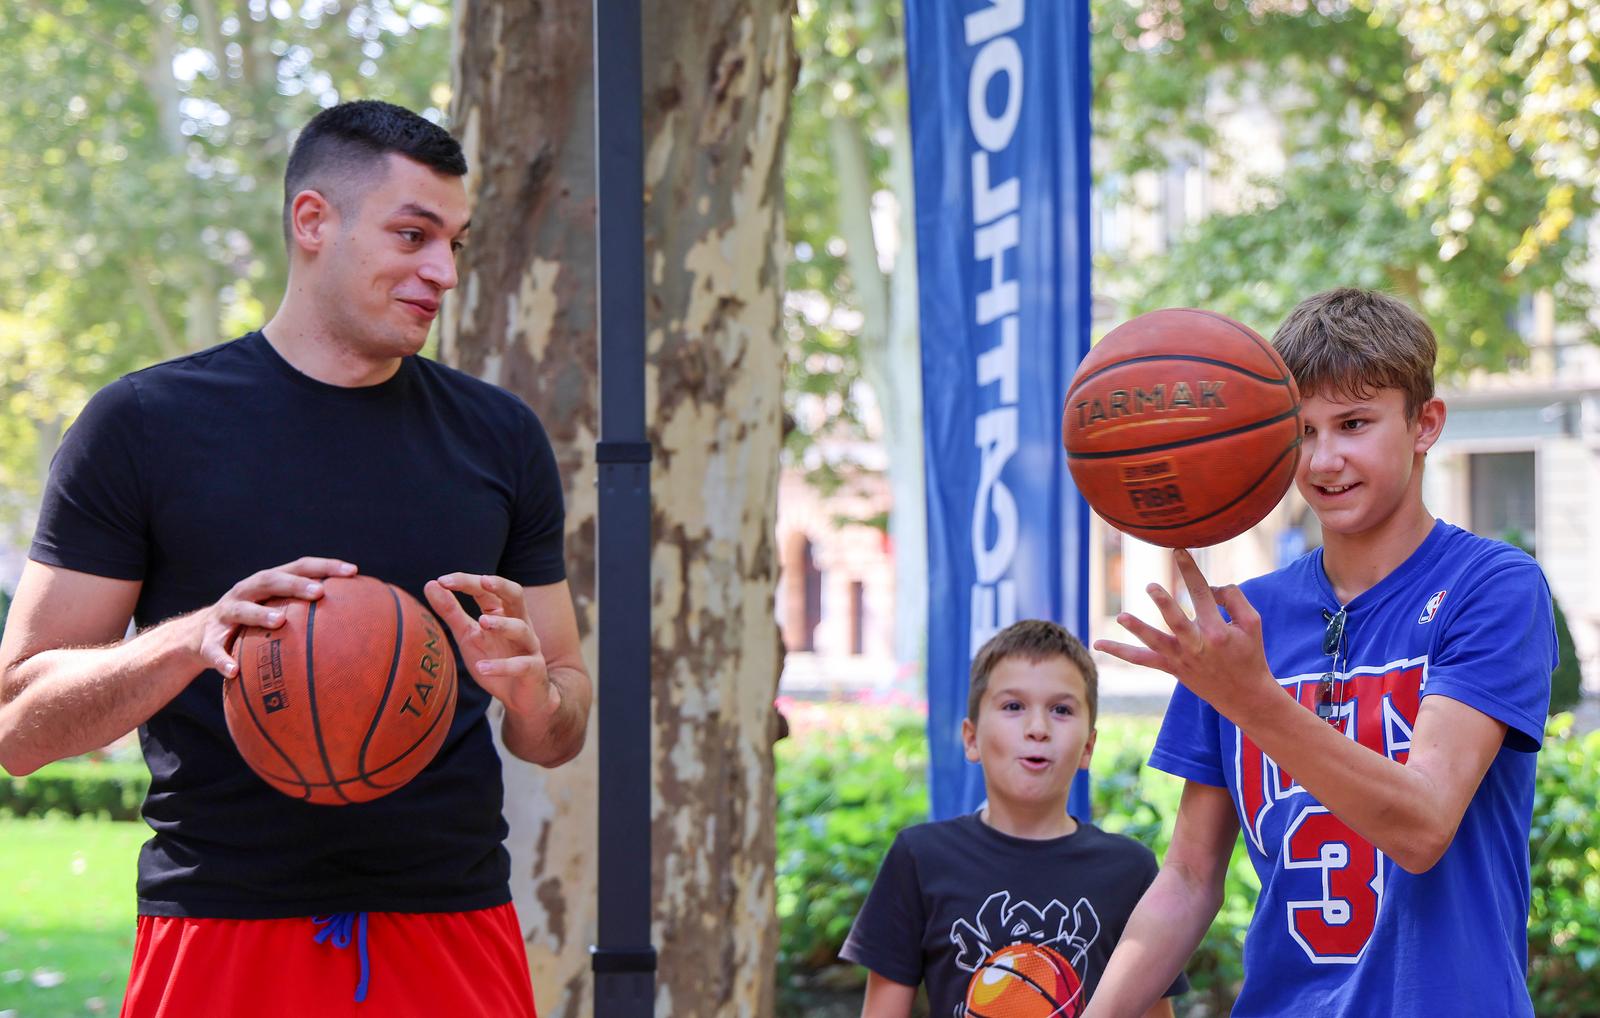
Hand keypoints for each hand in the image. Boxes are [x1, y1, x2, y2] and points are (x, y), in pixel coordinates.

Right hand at [198, 557, 358, 676]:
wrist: (197, 638)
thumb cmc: (252, 625)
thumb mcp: (277, 613)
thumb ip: (309, 615)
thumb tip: (359, 629)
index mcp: (267, 584)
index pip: (299, 567)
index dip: (325, 566)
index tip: (353, 571)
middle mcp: (245, 592)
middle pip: (270, 580)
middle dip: (295, 584)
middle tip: (320, 592)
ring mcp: (224, 614)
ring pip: (241, 610)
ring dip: (260, 614)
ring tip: (280, 621)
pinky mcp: (207, 641)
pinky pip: (215, 651)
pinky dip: (224, 660)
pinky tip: (234, 672)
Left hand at [425, 573, 558, 722]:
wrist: (521, 697)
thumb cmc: (495, 658)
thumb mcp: (468, 634)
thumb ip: (451, 611)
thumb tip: (430, 583)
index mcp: (502, 613)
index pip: (487, 590)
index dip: (467, 582)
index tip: (443, 581)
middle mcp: (518, 623)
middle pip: (515, 596)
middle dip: (501, 586)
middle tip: (483, 581)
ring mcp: (529, 646)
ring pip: (521, 629)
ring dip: (502, 624)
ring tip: (481, 623)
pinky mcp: (533, 670)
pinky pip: (521, 665)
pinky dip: (502, 666)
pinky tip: (482, 667)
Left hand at [1093, 548, 1274, 716]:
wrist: (1244, 695)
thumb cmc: (1250, 654)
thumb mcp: (1252, 623)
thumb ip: (1234, 598)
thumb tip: (1210, 586)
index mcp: (1217, 631)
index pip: (1202, 595)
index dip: (1191, 571)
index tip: (1178, 551)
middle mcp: (1197, 645)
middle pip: (1177, 621)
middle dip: (1164, 604)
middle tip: (1151, 586)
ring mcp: (1181, 658)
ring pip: (1155, 643)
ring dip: (1138, 629)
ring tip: (1122, 616)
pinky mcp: (1171, 668)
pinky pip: (1142, 659)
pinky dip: (1120, 651)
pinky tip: (1097, 643)